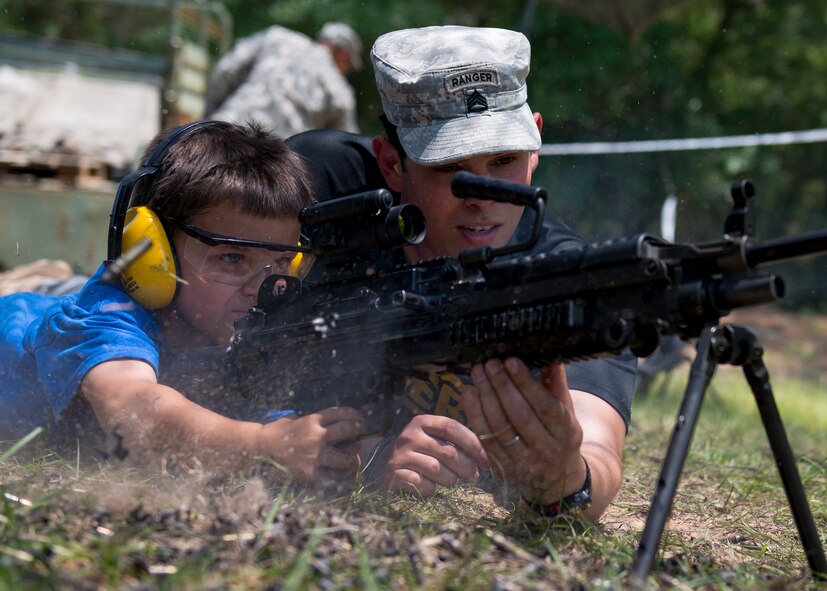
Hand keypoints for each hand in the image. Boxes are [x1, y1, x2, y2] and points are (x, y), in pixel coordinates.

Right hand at [257, 406, 366, 489]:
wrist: (256, 451)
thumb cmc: (275, 434)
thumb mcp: (294, 419)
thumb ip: (313, 419)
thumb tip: (332, 420)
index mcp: (312, 420)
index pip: (342, 413)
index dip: (356, 416)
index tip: (360, 420)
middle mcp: (316, 436)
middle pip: (349, 430)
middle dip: (358, 432)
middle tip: (360, 436)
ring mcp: (314, 456)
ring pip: (347, 458)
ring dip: (352, 459)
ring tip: (351, 460)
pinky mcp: (310, 475)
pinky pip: (336, 480)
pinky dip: (342, 480)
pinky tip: (343, 478)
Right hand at [367, 414, 488, 495]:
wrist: (378, 464)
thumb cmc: (416, 452)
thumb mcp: (431, 438)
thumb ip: (453, 441)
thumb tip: (485, 456)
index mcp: (422, 422)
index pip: (451, 427)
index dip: (472, 443)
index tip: (486, 460)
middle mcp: (409, 435)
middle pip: (448, 452)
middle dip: (467, 467)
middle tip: (474, 476)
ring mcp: (400, 455)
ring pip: (437, 470)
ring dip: (450, 480)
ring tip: (452, 481)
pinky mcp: (394, 475)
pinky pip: (423, 485)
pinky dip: (432, 490)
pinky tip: (431, 487)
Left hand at [461, 358, 585, 504]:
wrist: (558, 482)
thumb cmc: (560, 436)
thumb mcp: (565, 411)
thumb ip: (556, 383)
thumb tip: (549, 354)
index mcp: (566, 432)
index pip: (544, 405)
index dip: (526, 383)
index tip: (510, 361)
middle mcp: (546, 449)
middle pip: (519, 416)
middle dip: (501, 387)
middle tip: (489, 364)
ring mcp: (523, 462)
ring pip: (500, 428)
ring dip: (485, 398)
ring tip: (477, 374)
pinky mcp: (504, 469)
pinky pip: (486, 439)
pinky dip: (475, 416)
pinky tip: (469, 395)